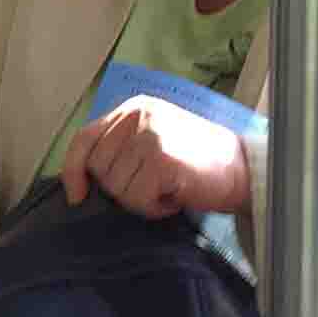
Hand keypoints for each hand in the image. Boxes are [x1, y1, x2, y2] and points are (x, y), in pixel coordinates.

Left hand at [60, 97, 252, 219]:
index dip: (74, 170)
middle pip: (98, 168)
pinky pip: (136, 199)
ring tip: (166, 189)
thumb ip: (120, 147)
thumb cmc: (197, 161)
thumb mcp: (153, 138)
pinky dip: (153, 208)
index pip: (84, 139)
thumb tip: (79, 180)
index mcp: (134, 108)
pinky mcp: (162, 160)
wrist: (243, 169)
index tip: (77, 196)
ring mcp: (151, 136)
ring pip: (116, 188)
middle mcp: (139, 115)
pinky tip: (173, 198)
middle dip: (121, 188)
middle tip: (153, 186)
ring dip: (140, 200)